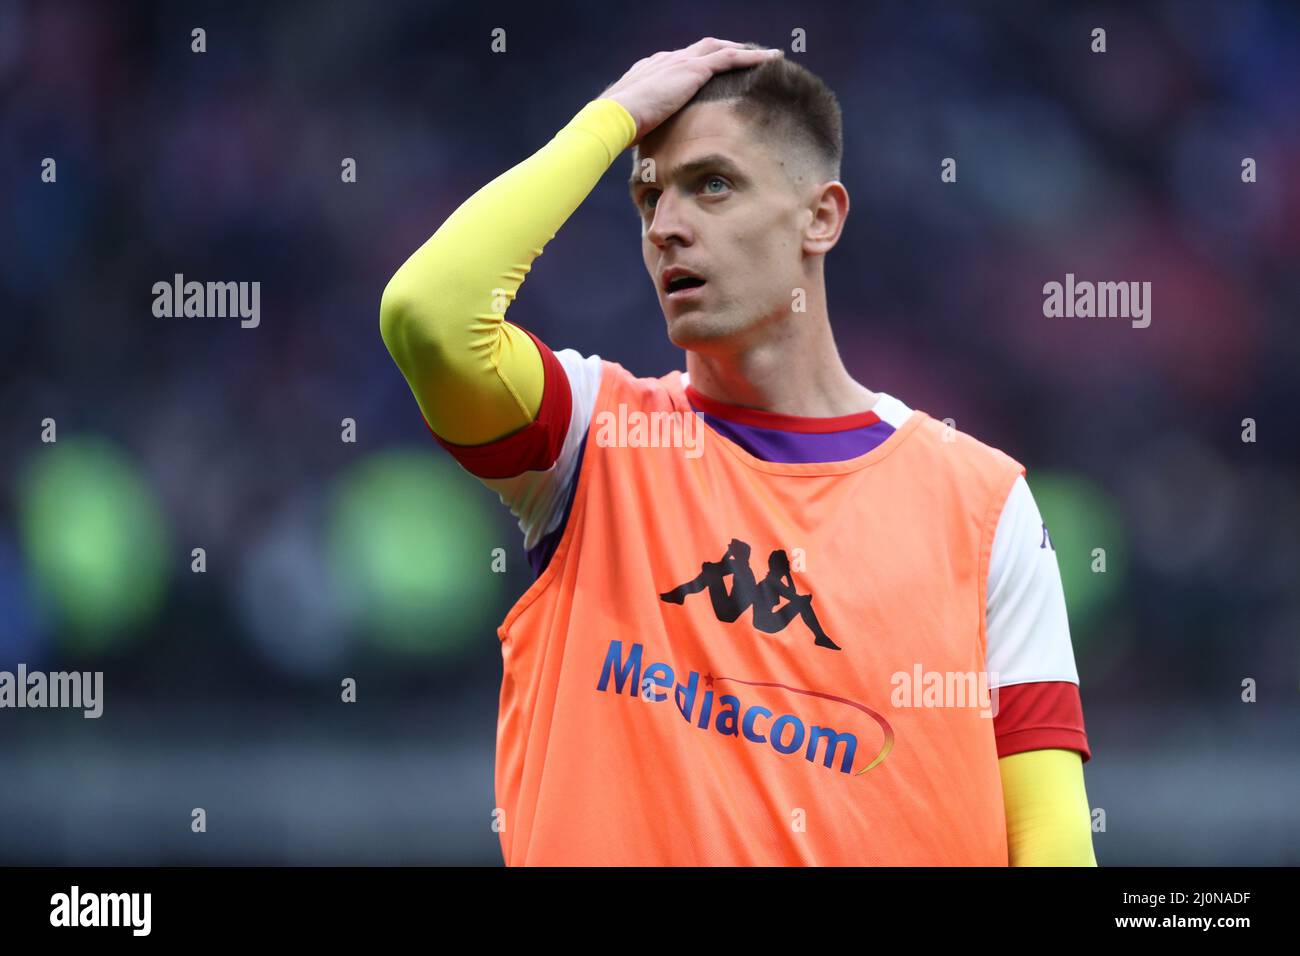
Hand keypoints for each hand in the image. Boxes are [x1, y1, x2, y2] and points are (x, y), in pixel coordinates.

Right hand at [598, 38, 781, 144]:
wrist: (615, 116)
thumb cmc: (619, 128)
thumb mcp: (637, 126)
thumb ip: (647, 129)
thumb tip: (651, 152)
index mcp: (651, 70)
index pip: (680, 63)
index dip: (698, 66)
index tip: (710, 73)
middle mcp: (667, 60)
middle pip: (702, 49)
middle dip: (722, 51)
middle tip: (743, 57)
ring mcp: (680, 62)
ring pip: (719, 49)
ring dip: (742, 51)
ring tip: (765, 56)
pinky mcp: (693, 69)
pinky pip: (729, 58)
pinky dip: (751, 58)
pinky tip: (770, 59)